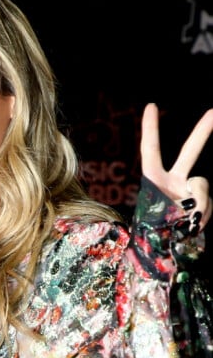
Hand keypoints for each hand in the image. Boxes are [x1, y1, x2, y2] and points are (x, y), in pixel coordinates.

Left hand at [141, 103, 212, 230]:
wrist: (160, 251)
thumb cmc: (153, 232)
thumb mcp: (162, 214)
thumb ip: (187, 204)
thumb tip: (202, 205)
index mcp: (153, 178)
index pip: (151, 149)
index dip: (151, 128)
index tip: (151, 106)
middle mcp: (172, 180)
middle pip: (190, 151)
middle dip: (203, 131)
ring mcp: (188, 192)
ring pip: (204, 187)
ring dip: (198, 205)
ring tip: (184, 221)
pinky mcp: (200, 205)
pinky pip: (208, 205)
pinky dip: (203, 216)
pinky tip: (192, 225)